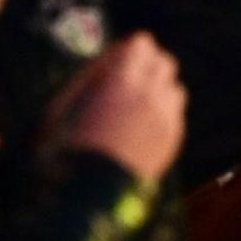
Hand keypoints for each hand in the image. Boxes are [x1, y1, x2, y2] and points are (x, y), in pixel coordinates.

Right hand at [43, 33, 186, 181]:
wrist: (90, 197)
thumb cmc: (67, 149)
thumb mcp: (64, 105)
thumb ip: (90, 76)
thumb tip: (111, 57)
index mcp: (121, 80)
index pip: (142, 43)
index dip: (129, 50)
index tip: (117, 61)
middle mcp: (150, 94)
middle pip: (164, 62)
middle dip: (149, 66)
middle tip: (130, 80)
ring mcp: (165, 118)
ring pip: (175, 88)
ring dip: (159, 90)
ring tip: (137, 106)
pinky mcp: (172, 140)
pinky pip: (176, 114)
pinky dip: (164, 114)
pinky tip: (143, 128)